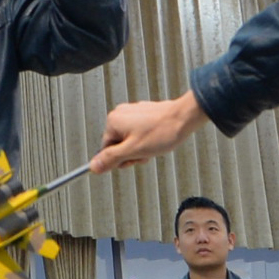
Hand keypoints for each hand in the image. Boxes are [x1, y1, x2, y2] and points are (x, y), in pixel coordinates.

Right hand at [92, 92, 208, 173]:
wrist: (184, 117)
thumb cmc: (162, 132)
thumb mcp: (133, 151)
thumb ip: (111, 159)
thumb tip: (93, 167)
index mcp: (113, 122)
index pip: (106, 150)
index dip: (122, 159)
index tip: (136, 158)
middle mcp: (120, 114)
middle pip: (118, 144)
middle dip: (132, 153)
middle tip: (146, 152)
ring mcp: (132, 112)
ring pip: (130, 139)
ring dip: (140, 147)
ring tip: (154, 145)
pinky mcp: (143, 113)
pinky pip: (139, 131)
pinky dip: (147, 138)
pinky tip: (158, 138)